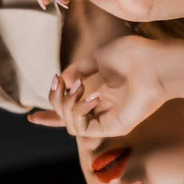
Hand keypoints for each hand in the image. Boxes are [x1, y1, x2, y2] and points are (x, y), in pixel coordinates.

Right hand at [28, 35, 169, 137]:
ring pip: (71, 124)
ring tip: (77, 87)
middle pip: (66, 118)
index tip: (31, 116)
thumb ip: (78, 69)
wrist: (152, 61)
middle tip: (58, 83)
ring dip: (65, 104)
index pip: (71, 109)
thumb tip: (62, 79)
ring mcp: (108, 119)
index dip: (51, 112)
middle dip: (54, 101)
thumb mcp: (97, 57)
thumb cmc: (131, 55)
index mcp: (99, 94)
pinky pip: (84, 128)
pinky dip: (79, 111)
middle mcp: (102, 109)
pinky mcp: (114, 127)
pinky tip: (89, 95)